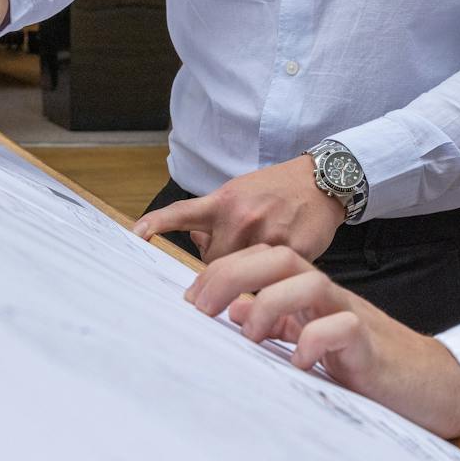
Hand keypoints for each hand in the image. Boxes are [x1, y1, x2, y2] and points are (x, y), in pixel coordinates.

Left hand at [132, 156, 343, 262]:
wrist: (322, 181)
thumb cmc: (278, 188)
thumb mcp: (241, 191)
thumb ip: (216, 217)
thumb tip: (196, 242)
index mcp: (225, 201)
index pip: (183, 212)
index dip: (158, 223)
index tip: (136, 233)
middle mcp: (242, 217)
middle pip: (213, 263)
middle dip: (220, 265)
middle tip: (237, 255)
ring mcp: (267, 234)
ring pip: (240, 275)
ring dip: (246, 274)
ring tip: (262, 255)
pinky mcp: (292, 251)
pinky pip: (269, 279)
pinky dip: (272, 278)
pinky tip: (283, 255)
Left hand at [187, 244, 459, 439]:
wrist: (431, 384)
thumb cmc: (368, 363)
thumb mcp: (313, 340)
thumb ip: (279, 323)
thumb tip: (235, 310)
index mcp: (310, 295)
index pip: (264, 260)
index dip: (224, 271)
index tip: (190, 300)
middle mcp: (328, 298)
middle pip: (282, 258)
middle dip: (235, 274)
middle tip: (202, 308)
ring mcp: (352, 317)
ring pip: (311, 283)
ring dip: (271, 303)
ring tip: (250, 336)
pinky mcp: (371, 347)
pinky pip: (343, 328)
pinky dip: (316, 339)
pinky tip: (298, 360)